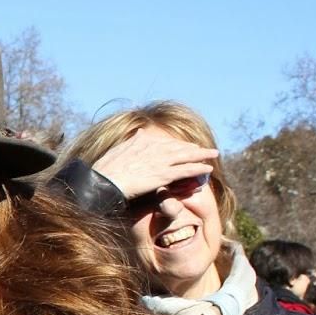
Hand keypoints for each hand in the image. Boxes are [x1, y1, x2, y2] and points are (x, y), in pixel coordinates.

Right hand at [92, 126, 218, 199]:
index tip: (186, 146)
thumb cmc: (104, 170)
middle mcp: (153, 148)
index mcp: (141, 141)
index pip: (164, 142)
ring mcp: (159, 161)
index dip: (177, 145)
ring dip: (201, 155)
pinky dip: (197, 168)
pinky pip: (185, 170)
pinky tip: (208, 168)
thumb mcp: (117, 150)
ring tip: (213, 154)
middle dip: (193, 148)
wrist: (102, 181)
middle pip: (178, 146)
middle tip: (204, 149)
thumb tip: (141, 132)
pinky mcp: (162, 174)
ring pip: (185, 156)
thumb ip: (132, 141)